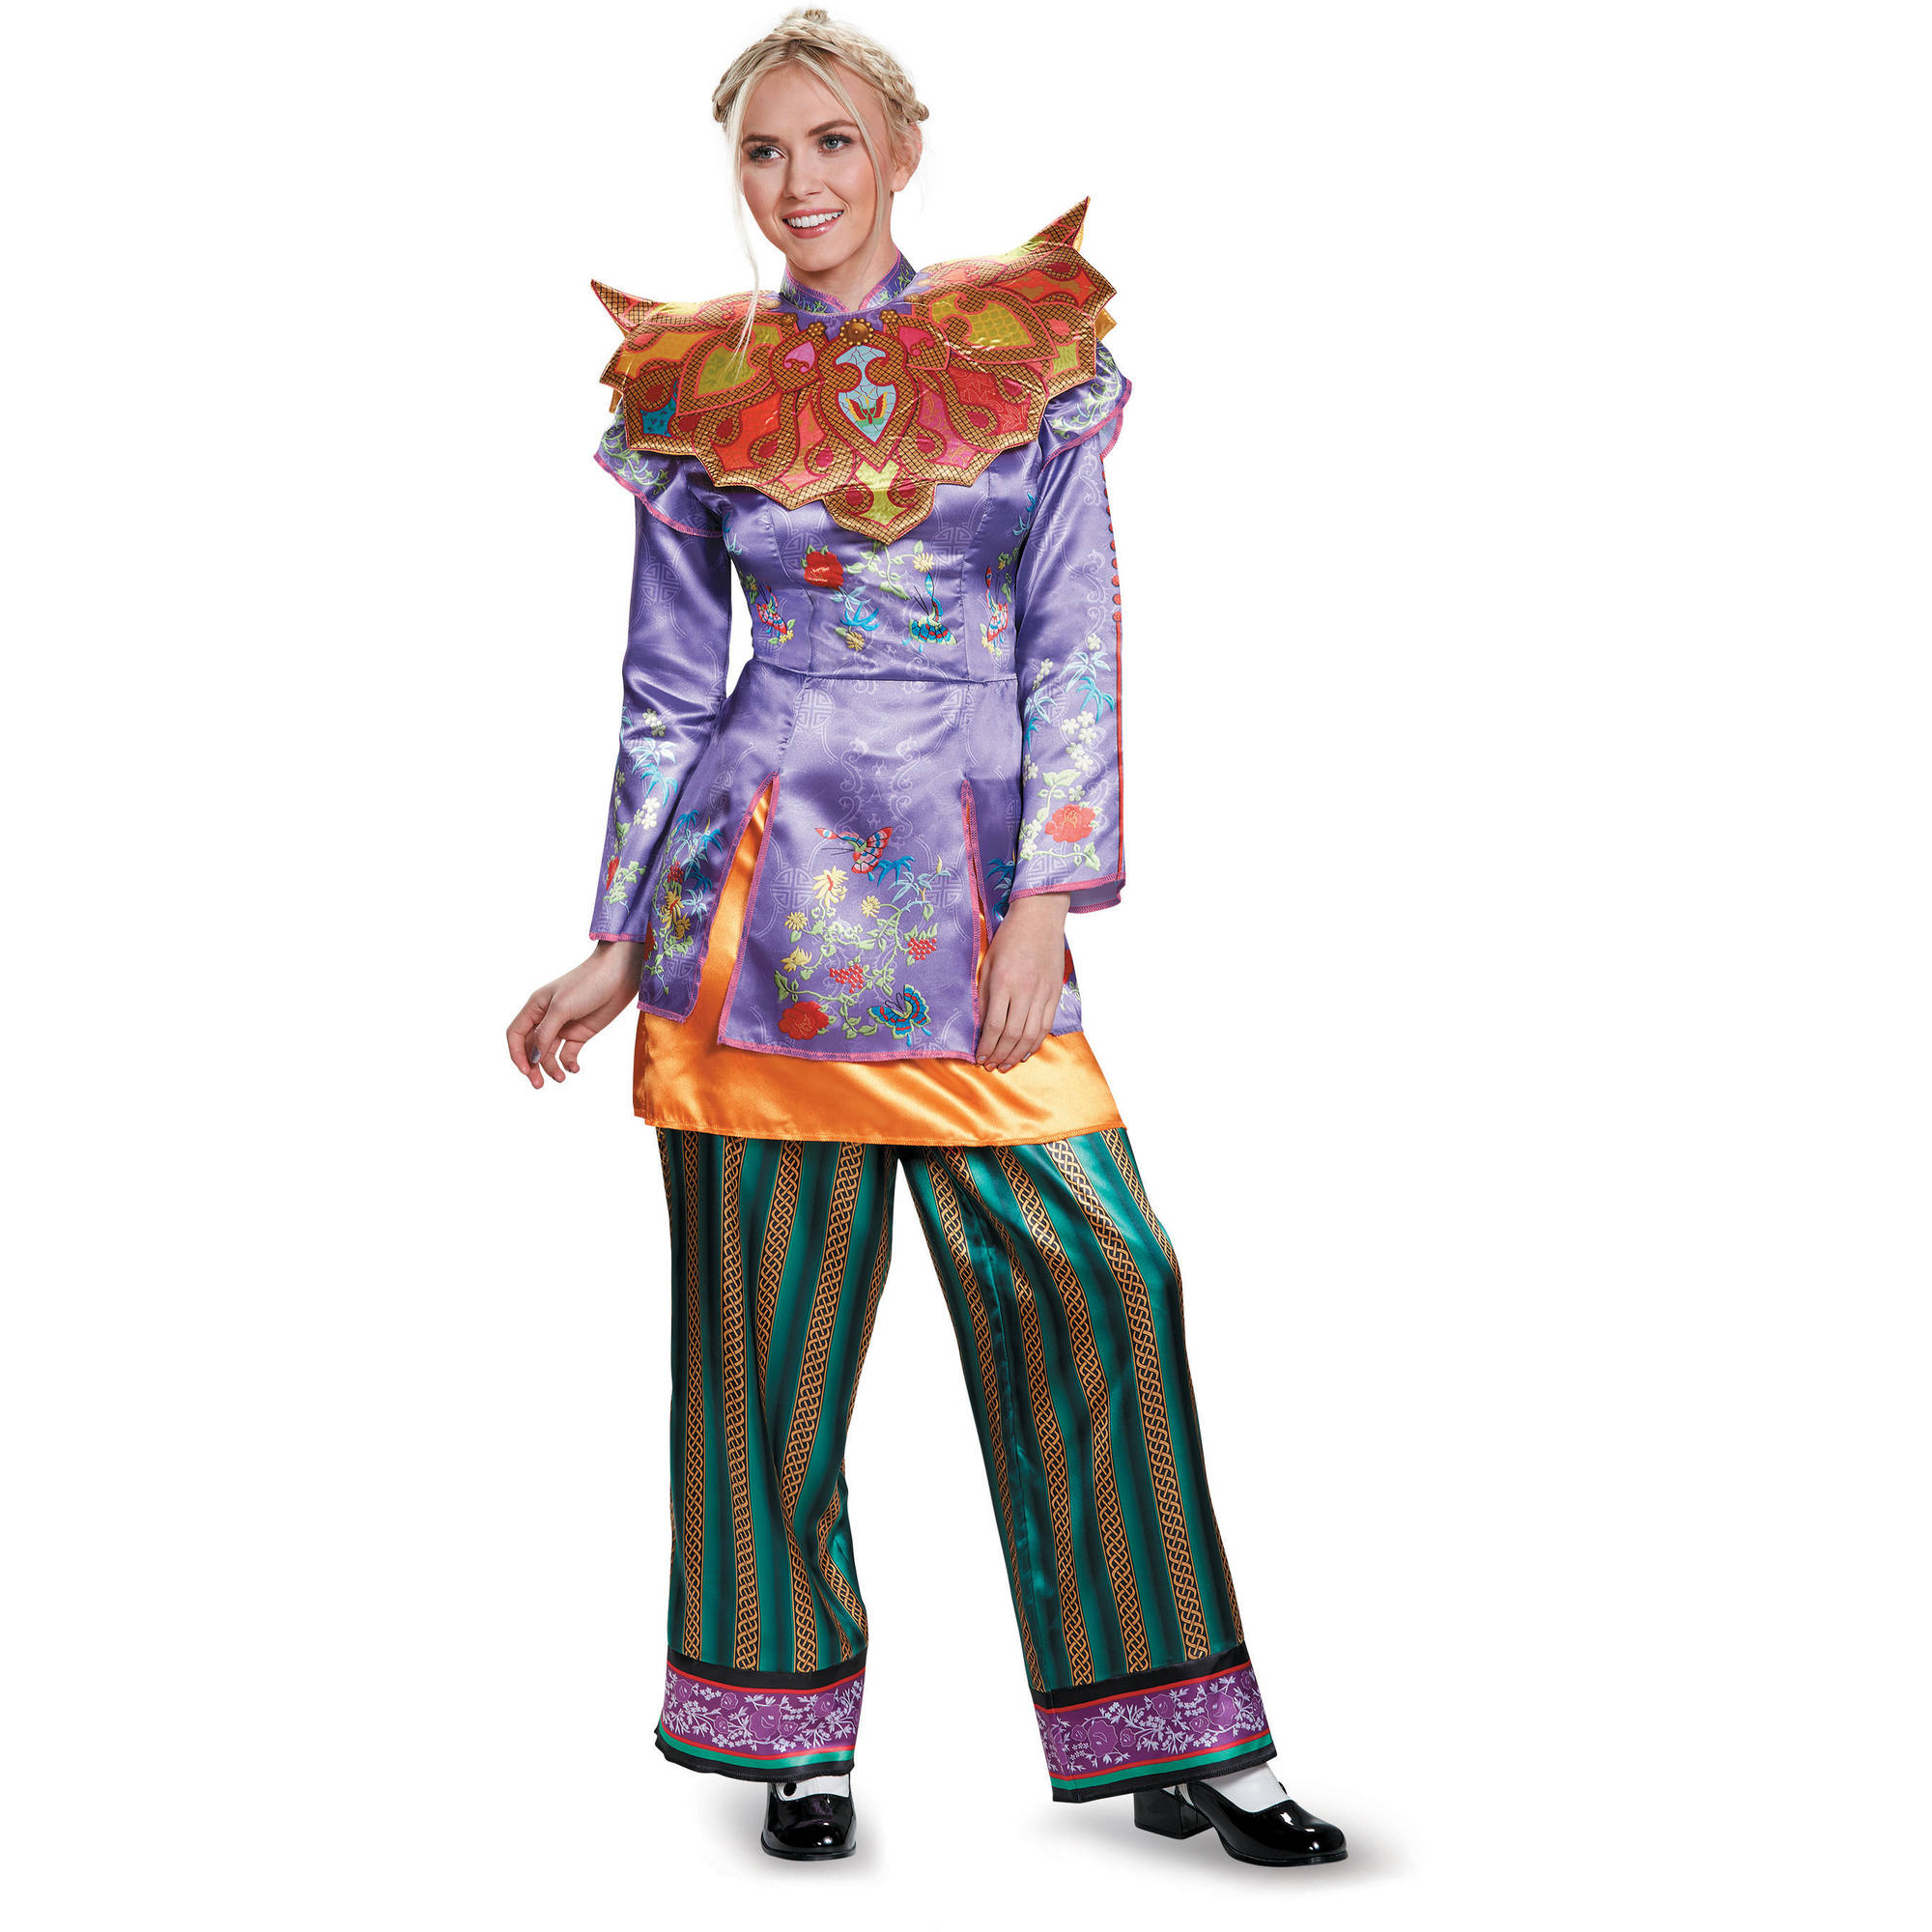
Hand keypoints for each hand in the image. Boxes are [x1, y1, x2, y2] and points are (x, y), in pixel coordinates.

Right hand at [506, 942, 644, 1089]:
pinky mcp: (581, 1033)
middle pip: (531, 1047)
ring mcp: (564, 1026)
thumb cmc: (587, 983)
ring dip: (551, 1067)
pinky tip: (574, 1068)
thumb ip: (545, 1033)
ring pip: (549, 1053)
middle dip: (532, 1067)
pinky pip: (568, 1053)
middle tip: (538, 1085)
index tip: (526, 1070)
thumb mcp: (562, 1008)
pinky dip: (569, 1062)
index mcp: (535, 1007)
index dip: (517, 1054)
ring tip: (561, 1077)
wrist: (619, 975)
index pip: (515, 1034)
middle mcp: (546, 1018)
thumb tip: (533, 1058)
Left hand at [975, 894, 1070, 1070]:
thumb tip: (981, 1025)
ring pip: (1031, 1034)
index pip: (994, 1025)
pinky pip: (1046, 1025)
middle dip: (999, 1055)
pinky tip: (1025, 1052)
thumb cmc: (1009, 938)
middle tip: (990, 1066)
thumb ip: (984, 995)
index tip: (978, 1056)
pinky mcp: (1055, 993)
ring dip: (1016, 1054)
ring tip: (1005, 1065)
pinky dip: (1035, 1043)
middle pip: (1012, 1034)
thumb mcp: (988, 964)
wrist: (1040, 918)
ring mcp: (1043, 993)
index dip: (986, 1045)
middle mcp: (1025, 990)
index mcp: (1004, 982)